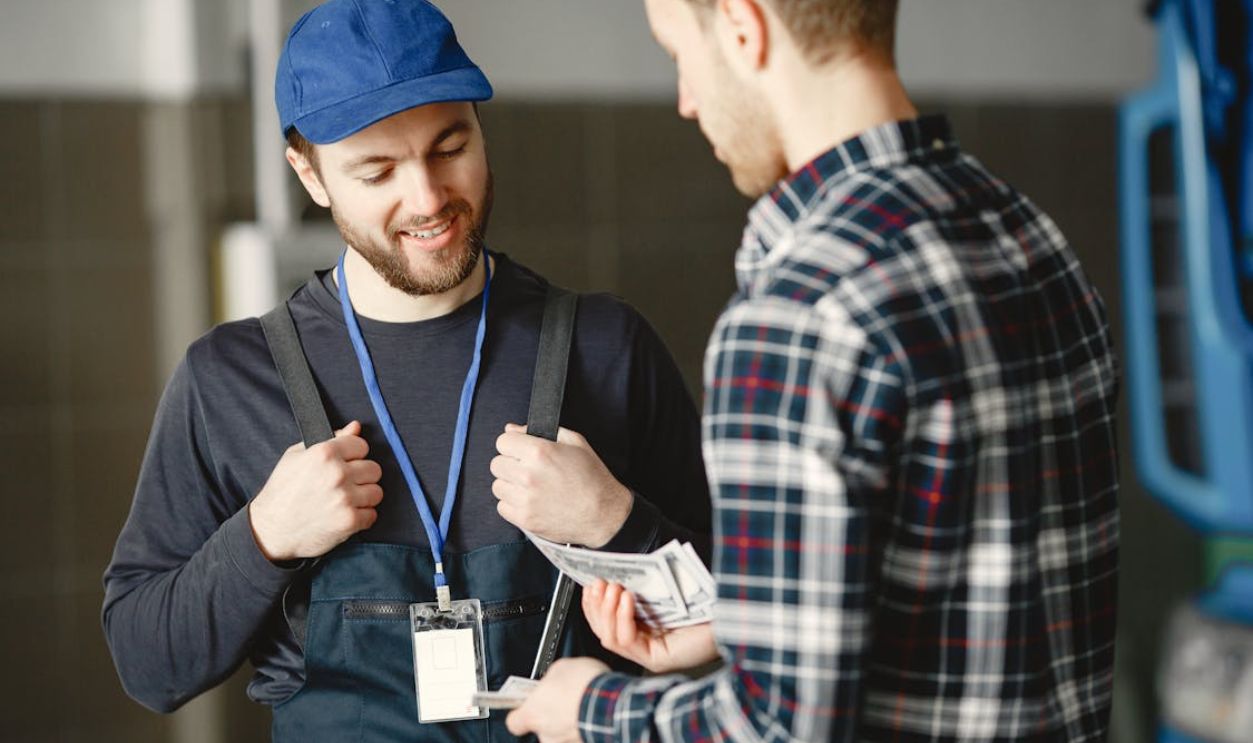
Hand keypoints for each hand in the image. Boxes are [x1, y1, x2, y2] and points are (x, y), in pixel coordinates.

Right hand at [248, 420, 382, 560]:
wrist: (270, 529)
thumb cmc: (282, 492)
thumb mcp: (297, 456)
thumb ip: (330, 439)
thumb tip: (355, 427)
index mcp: (324, 453)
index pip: (362, 445)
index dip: (354, 455)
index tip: (346, 464)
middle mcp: (337, 473)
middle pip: (374, 469)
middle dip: (362, 476)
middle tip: (346, 484)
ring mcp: (345, 498)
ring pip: (376, 492)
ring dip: (364, 497)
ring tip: (345, 501)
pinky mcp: (349, 520)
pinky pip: (372, 515)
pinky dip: (362, 517)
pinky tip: (345, 515)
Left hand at [491, 423, 631, 546]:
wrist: (604, 514)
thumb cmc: (592, 477)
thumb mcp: (575, 443)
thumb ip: (541, 431)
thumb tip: (511, 429)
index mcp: (540, 451)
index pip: (502, 441)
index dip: (513, 444)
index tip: (521, 451)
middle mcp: (529, 475)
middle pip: (496, 464)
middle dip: (510, 464)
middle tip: (527, 470)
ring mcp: (525, 499)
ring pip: (497, 486)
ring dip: (510, 485)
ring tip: (530, 487)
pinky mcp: (525, 519)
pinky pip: (502, 507)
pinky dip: (512, 504)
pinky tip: (530, 502)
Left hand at [506, 657, 607, 741]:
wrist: (612, 704)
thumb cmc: (583, 687)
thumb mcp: (561, 667)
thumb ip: (551, 678)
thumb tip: (554, 680)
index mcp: (532, 714)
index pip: (514, 722)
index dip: (520, 711)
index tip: (526, 702)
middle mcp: (546, 734)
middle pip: (542, 725)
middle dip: (552, 712)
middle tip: (563, 696)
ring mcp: (566, 742)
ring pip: (562, 730)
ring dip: (570, 718)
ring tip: (582, 700)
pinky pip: (581, 732)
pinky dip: (585, 722)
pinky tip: (593, 708)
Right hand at [583, 580, 718, 673]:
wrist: (735, 617)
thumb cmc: (708, 604)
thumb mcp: (669, 592)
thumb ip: (647, 586)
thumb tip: (624, 568)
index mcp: (646, 631)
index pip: (608, 623)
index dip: (594, 606)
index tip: (591, 585)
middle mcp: (645, 646)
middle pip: (603, 632)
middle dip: (597, 607)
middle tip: (600, 584)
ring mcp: (651, 655)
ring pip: (611, 639)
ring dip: (606, 611)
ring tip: (613, 589)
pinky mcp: (658, 659)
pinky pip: (628, 641)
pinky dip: (623, 618)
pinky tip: (627, 599)